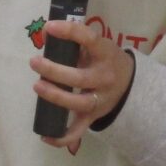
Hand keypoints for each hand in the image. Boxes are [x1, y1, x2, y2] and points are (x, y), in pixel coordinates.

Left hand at [30, 18, 134, 151]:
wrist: (131, 84)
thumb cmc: (105, 61)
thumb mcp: (99, 46)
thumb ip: (78, 43)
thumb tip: (47, 34)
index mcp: (106, 54)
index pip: (89, 39)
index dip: (69, 32)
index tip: (49, 27)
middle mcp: (105, 78)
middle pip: (79, 78)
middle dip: (54, 71)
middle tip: (35, 62)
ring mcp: (100, 100)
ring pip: (78, 103)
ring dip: (55, 96)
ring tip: (37, 85)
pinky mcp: (93, 117)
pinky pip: (78, 131)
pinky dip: (62, 137)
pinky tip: (45, 135)